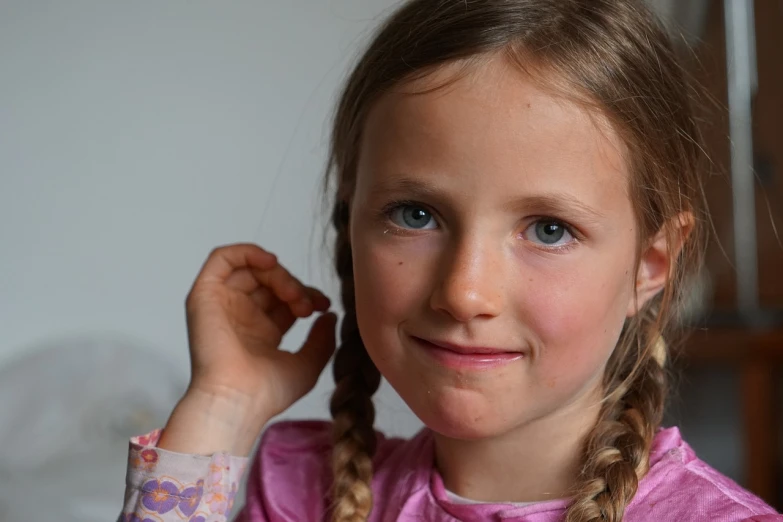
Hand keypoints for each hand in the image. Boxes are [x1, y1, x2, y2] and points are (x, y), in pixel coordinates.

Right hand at [158, 243, 335, 454]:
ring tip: (292, 294)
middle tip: (307, 305)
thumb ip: (322, 339)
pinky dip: (246, 252)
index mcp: (261, 332)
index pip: (284, 299)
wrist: (238, 399)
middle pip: (269, 282)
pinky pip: (221, 259)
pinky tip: (270, 263)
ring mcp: (222, 305)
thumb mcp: (308, 364)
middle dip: (294, 285)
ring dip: (277, 274)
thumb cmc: (267, 392)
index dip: (306, 294)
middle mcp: (240, 316)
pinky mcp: (204, 296)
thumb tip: (329, 315)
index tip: (324, 306)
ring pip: (250, 269)